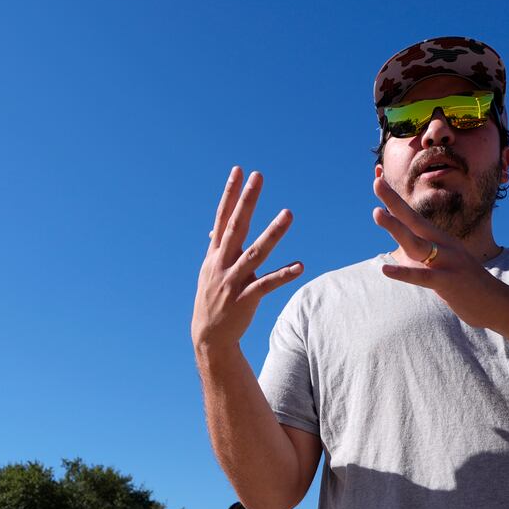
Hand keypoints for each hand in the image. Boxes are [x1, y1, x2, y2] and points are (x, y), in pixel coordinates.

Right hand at [191, 167, 302, 353]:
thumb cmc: (213, 299)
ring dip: (272, 233)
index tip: (239, 171)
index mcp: (215, 254)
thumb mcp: (210, 270)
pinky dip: (283, 274)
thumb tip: (215, 229)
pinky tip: (300, 265)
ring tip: (288, 213)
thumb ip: (216, 248)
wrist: (209, 336)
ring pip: (255, 253)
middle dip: (247, 201)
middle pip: (236, 227)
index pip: (223, 217)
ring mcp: (233, 281)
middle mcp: (222, 263)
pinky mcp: (246, 298)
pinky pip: (267, 284)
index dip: (230, 194)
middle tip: (258, 177)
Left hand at [372, 178, 506, 318]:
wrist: (498, 304)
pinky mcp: (447, 282)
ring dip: (396, 228)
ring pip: (416, 243)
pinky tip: (385, 269)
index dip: (397, 202)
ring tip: (376, 213)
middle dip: (394, 202)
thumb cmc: (468, 287)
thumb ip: (424, 260)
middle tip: (376, 183)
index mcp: (442, 241)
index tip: (380, 182)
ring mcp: (446, 262)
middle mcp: (444, 246)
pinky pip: (422, 277)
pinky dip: (403, 273)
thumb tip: (403, 255)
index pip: (414, 218)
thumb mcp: (444, 267)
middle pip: (414, 220)